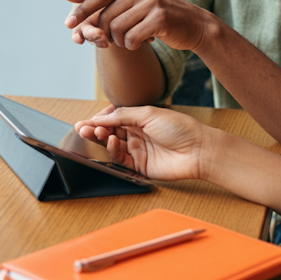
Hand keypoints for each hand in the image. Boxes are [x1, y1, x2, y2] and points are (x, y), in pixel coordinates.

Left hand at [63, 0, 211, 51]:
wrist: (196, 26)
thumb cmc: (161, 18)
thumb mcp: (136, 4)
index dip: (81, 10)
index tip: (68, 24)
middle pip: (105, 18)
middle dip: (107, 35)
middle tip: (122, 40)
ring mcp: (150, 2)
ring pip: (116, 30)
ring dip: (122, 42)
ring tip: (135, 39)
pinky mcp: (160, 18)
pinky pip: (131, 38)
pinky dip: (133, 46)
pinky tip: (145, 42)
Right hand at [75, 105, 210, 179]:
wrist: (197, 150)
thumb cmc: (179, 128)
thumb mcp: (149, 113)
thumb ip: (123, 115)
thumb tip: (101, 117)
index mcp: (140, 118)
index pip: (113, 117)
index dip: (100, 119)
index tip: (88, 120)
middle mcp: (137, 133)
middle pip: (110, 132)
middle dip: (96, 129)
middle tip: (83, 128)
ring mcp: (138, 149)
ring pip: (112, 145)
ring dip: (102, 139)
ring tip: (95, 133)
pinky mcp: (140, 166)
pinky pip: (121, 159)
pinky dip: (113, 151)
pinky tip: (111, 143)